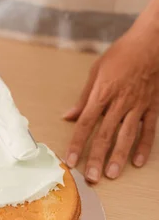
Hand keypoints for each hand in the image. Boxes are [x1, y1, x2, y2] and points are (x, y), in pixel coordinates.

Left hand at [64, 20, 158, 182]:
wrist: (151, 43)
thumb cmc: (121, 54)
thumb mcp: (97, 71)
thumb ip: (84, 97)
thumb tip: (69, 116)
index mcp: (102, 93)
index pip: (86, 123)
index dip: (77, 143)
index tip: (71, 159)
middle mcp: (119, 102)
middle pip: (106, 134)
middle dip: (98, 157)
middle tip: (92, 177)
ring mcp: (138, 105)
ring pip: (127, 136)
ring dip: (119, 157)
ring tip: (112, 175)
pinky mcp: (152, 106)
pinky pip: (148, 130)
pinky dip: (144, 147)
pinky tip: (138, 162)